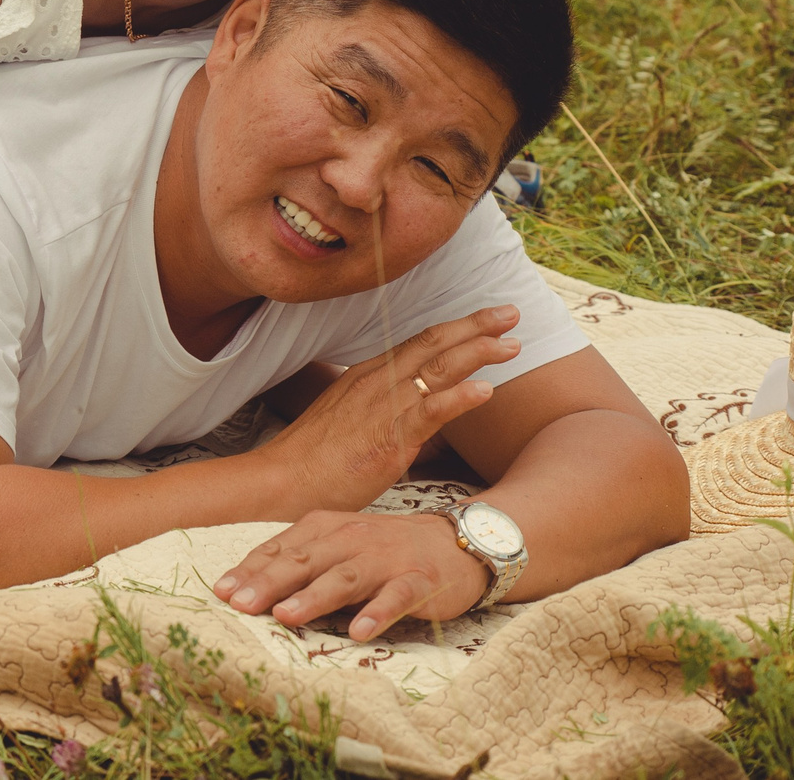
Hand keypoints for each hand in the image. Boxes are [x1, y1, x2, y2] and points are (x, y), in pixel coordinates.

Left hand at [213, 509, 488, 640]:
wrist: (454, 542)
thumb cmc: (384, 549)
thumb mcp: (337, 546)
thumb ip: (298, 561)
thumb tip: (246, 587)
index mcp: (327, 528)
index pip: (281, 548)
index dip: (251, 570)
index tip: (220, 592)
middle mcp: (352, 539)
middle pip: (305, 561)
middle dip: (269, 582)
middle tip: (239, 605)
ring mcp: (386, 559)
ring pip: (344, 577)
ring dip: (314, 597)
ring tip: (287, 615)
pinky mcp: (418, 581)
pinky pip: (395, 597)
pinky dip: (377, 613)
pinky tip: (359, 632)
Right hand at [264, 307, 521, 511]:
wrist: (282, 479)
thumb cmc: (313, 459)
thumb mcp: (349, 422)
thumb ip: (379, 412)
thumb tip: (406, 419)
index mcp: (368, 374)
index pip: (419, 342)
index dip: (456, 327)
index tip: (486, 319)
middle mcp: (378, 380)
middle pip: (434, 343)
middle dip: (476, 326)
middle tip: (511, 313)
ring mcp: (384, 406)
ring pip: (439, 369)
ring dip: (479, 352)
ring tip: (511, 343)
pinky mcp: (390, 437)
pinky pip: (431, 411)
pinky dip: (460, 397)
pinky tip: (486, 390)